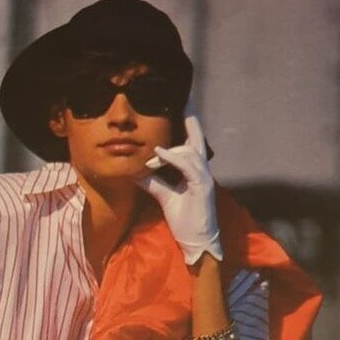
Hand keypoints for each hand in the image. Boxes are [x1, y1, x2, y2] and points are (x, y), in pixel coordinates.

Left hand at [137, 101, 221, 264]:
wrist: (198, 243)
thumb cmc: (185, 221)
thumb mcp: (165, 198)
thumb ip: (153, 183)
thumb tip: (135, 173)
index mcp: (196, 170)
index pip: (192, 139)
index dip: (189, 120)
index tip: (183, 100)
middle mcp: (203, 169)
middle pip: (195, 136)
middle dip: (188, 116)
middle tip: (183, 96)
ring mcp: (204, 178)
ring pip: (189, 150)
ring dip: (170, 148)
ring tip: (153, 146)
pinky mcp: (202, 188)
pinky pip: (187, 166)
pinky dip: (173, 159)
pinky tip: (158, 155)